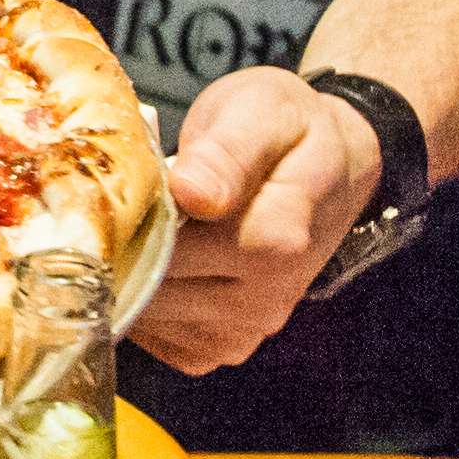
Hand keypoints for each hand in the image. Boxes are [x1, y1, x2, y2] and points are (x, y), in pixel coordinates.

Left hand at [124, 69, 381, 373]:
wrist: (337, 166)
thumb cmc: (289, 130)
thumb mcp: (263, 111)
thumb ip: (227, 151)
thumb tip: (192, 191)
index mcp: (275, 241)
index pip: (161, 248)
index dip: (125, 218)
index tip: (121, 183)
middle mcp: (264, 300)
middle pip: (147, 285)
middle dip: (123, 242)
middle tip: (130, 196)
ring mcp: (245, 331)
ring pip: (144, 315)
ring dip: (130, 271)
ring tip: (150, 222)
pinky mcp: (223, 348)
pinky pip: (156, 336)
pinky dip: (144, 299)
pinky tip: (160, 257)